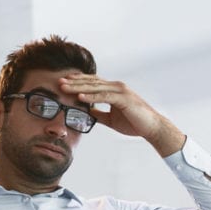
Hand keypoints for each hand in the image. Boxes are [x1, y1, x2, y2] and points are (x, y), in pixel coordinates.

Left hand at [59, 74, 185, 156]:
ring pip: (95, 87)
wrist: (151, 128)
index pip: (92, 82)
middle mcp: (116, 87)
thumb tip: (87, 113)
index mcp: (113, 90)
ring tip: (64, 88)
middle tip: (58, 82)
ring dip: (78, 87)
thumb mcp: (111, 118)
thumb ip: (99, 114)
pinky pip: (104, 96)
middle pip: (91, 82)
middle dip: (74, 82)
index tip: (63, 82)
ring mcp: (120, 91)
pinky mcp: (124, 99)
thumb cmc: (134, 122)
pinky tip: (80, 97)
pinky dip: (91, 97)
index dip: (78, 81)